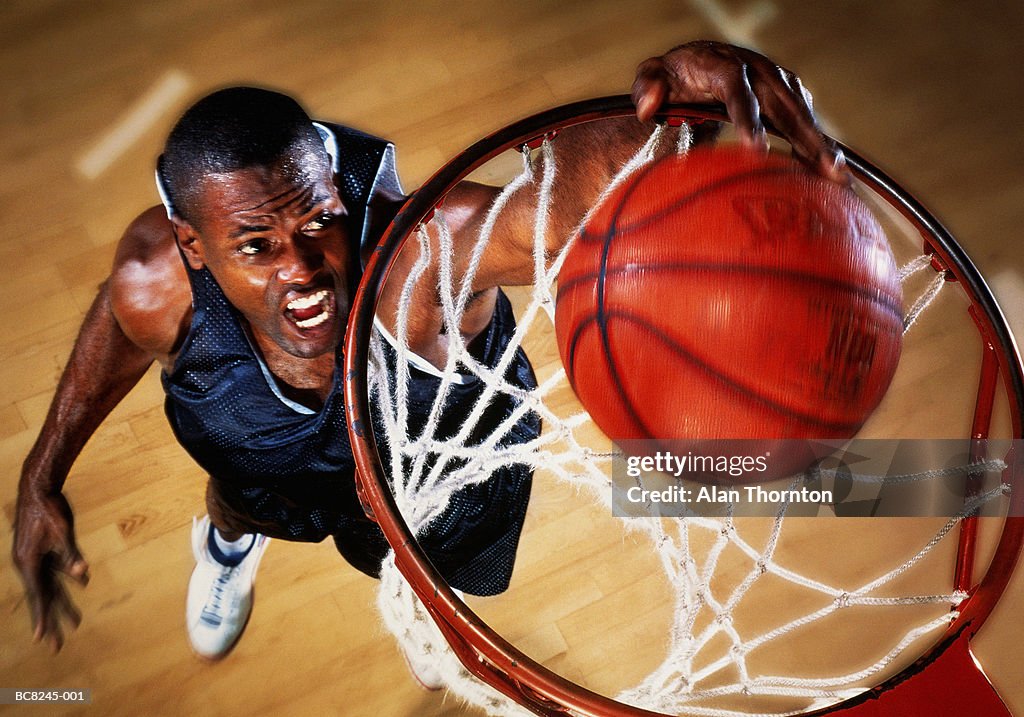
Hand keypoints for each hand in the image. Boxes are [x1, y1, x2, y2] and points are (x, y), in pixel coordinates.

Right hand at [12, 490, 89, 650]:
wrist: (39, 487)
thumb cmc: (48, 508)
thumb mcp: (62, 530)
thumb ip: (71, 554)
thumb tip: (83, 575)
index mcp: (29, 563)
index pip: (38, 596)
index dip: (42, 618)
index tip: (42, 639)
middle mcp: (30, 564)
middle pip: (44, 597)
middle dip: (54, 621)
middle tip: (58, 647)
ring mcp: (37, 557)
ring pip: (53, 586)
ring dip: (65, 603)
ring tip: (77, 623)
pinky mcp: (46, 549)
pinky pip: (57, 568)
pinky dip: (70, 576)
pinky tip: (83, 585)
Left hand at [632, 40, 848, 182]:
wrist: (697, 61)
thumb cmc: (672, 76)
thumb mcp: (651, 75)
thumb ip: (646, 86)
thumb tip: (647, 106)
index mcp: (722, 64)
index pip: (737, 88)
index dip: (749, 117)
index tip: (756, 150)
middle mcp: (756, 68)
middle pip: (783, 102)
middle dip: (803, 135)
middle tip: (820, 168)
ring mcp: (775, 79)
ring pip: (801, 110)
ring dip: (820, 141)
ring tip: (837, 176)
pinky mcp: (786, 91)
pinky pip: (805, 117)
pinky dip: (818, 142)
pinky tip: (830, 173)